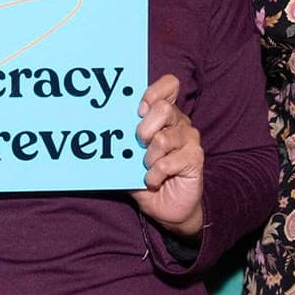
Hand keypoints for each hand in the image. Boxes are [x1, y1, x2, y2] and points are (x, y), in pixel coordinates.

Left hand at [130, 74, 205, 239]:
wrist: (168, 208)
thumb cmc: (147, 178)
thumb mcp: (129, 157)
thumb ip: (122, 141)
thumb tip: (99, 127)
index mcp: (165, 115)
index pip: (169, 86)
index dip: (153, 93)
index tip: (139, 109)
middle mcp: (179, 123)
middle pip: (163, 109)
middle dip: (144, 129)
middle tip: (139, 145)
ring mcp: (189, 140)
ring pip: (162, 138)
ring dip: (147, 159)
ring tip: (146, 168)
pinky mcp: (194, 159)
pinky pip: (166, 162)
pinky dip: (154, 176)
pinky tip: (153, 181)